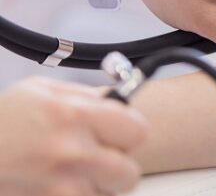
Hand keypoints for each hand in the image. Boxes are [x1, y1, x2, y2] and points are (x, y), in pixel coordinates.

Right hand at [0, 77, 147, 195]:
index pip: (138, 131)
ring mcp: (60, 188)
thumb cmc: (2, 120)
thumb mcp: (42, 93)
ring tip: (66, 171)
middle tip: (96, 158)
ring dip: (93, 186)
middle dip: (116, 167)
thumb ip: (87, 98)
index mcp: (74, 117)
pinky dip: (74, 195)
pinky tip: (54, 183)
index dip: (130, 132)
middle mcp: (71, 154)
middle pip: (129, 173)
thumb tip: (122, 103)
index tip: (120, 133)